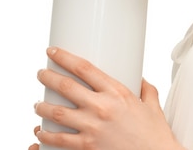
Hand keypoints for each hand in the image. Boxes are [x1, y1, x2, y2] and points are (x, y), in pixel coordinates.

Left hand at [33, 47, 182, 149]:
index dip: (64, 57)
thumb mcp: (152, 104)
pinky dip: (45, 135)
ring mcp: (92, 128)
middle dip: (48, 77)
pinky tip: (40, 131)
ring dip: (42, 107)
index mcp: (117, 92)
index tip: (53, 51)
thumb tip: (140, 79)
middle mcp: (101, 107)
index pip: (84, 68)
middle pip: (65, 87)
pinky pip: (58, 140)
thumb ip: (145, 88)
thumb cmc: (155, 134)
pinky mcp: (87, 147)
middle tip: (41, 74)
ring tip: (38, 104)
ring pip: (56, 113)